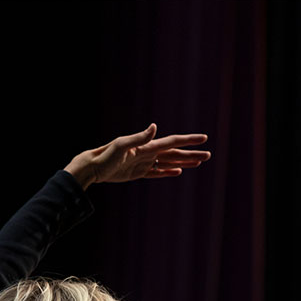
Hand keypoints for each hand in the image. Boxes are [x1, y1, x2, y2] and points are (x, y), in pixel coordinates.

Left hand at [65, 124, 210, 187]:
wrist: (92, 167)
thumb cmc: (105, 155)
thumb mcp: (121, 145)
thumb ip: (139, 137)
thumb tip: (155, 127)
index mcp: (147, 146)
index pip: (172, 142)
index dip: (189, 140)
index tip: (203, 138)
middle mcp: (148, 153)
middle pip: (175, 153)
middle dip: (192, 153)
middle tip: (208, 154)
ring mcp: (144, 163)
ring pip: (169, 162)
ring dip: (184, 162)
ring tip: (199, 162)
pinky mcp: (138, 173)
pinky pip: (157, 173)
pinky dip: (168, 172)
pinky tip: (178, 171)